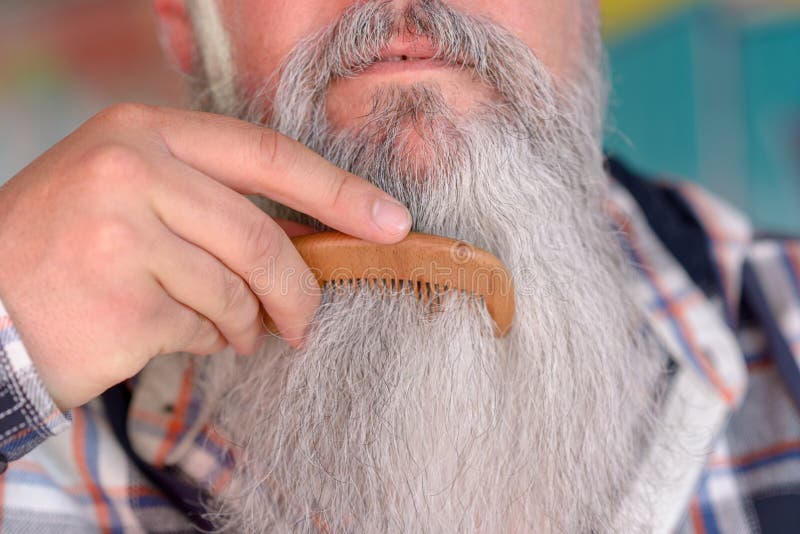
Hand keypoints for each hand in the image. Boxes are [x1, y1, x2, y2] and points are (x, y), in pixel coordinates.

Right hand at [0, 104, 410, 408]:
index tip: (389, 219)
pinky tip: (173, 333)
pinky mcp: (123, 305)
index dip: (337, 190)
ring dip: (246, 323)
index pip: (266, 155)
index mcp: (144, 132)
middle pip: (260, 238)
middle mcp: (132, 173)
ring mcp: (122, 238)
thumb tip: (310, 232)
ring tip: (227, 328)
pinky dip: (206, 341)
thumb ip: (212, 198)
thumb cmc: (67, 244)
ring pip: (236, 292)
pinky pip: (203, 330)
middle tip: (306, 319)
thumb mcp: (131, 189)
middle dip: (299, 289)